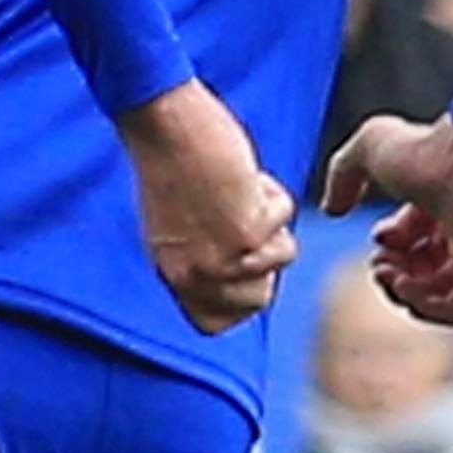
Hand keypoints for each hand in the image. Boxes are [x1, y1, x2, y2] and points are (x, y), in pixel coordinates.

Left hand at [124, 77, 296, 330]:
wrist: (166, 129)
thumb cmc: (173, 162)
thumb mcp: (178, 225)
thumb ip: (204, 255)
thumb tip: (248, 274)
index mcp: (171, 274)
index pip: (211, 324)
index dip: (236, 297)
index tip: (239, 264)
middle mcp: (194, 274)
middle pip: (257, 300)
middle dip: (264, 259)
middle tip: (246, 220)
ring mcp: (222, 258)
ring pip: (282, 258)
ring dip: (271, 220)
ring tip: (239, 192)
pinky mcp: (248, 235)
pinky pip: (285, 220)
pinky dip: (273, 193)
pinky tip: (243, 177)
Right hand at [316, 108, 452, 322]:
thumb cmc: (430, 151)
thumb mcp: (367, 151)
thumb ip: (342, 176)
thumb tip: (334, 210)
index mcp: (446, 206)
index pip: (416, 241)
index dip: (389, 244)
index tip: (380, 235)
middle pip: (422, 272)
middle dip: (390, 272)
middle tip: (380, 262)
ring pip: (435, 297)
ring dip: (399, 290)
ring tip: (390, 273)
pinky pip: (451, 313)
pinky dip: (419, 304)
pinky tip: (405, 281)